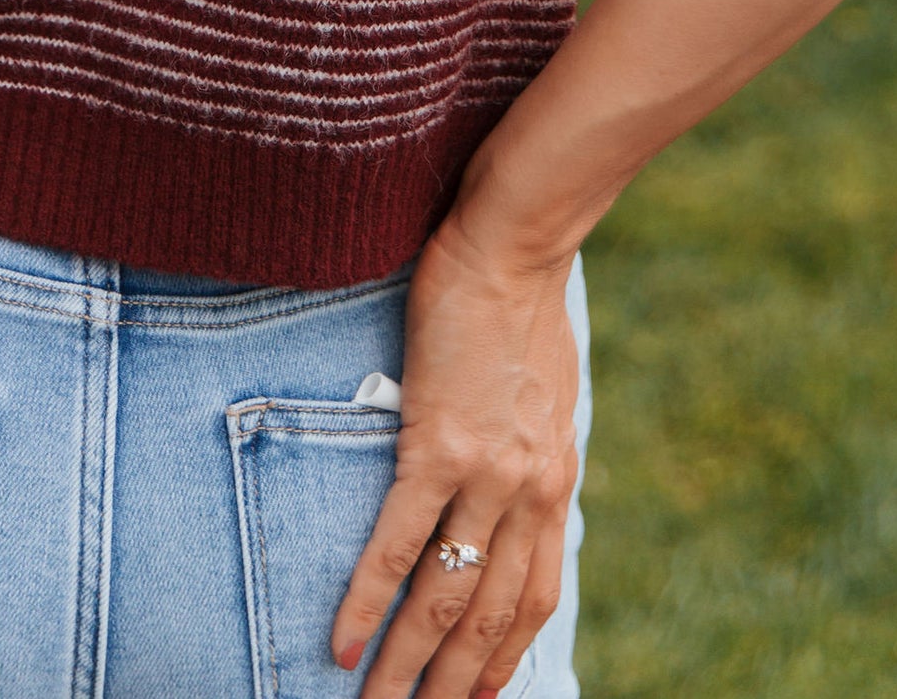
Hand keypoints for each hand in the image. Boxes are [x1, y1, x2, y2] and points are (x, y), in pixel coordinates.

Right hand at [331, 221, 579, 697]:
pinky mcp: (440, 442)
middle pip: (488, 618)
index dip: (505, 659)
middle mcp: (529, 492)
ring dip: (407, 665)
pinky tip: (342, 638)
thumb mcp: (547, 396)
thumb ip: (530, 452)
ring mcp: (487, 471)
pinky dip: (371, 599)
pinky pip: (400, 541)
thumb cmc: (521, 305)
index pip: (533, 599)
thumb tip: (510, 487)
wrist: (514, 243)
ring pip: (445, 595)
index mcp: (554, 482)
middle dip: (452, 687)